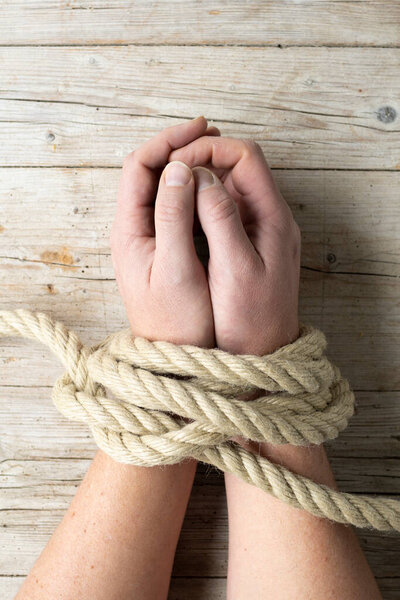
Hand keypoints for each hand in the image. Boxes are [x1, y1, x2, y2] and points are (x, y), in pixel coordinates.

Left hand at [110, 117, 219, 347]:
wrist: (177, 360)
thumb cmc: (178, 323)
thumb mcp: (177, 268)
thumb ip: (175, 217)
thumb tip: (179, 169)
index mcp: (129, 230)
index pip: (138, 166)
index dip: (168, 142)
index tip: (202, 129)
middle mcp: (135, 229)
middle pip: (149, 172)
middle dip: (179, 148)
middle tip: (215, 137)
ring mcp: (150, 239)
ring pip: (164, 188)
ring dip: (188, 167)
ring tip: (219, 155)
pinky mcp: (166, 249)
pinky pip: (176, 208)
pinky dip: (194, 191)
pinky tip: (215, 188)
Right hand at [169, 136, 300, 354]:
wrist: (265, 356)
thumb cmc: (251, 321)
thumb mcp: (235, 269)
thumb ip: (221, 219)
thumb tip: (202, 176)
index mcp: (273, 218)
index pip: (246, 157)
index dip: (210, 149)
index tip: (178, 161)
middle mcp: (271, 217)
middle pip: (240, 165)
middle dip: (203, 158)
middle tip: (169, 169)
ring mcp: (261, 230)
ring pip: (232, 185)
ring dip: (202, 178)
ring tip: (171, 185)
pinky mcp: (251, 244)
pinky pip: (228, 208)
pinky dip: (204, 201)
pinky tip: (183, 210)